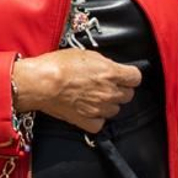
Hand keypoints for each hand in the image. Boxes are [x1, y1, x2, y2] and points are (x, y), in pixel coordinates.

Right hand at [12, 48, 141, 131]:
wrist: (42, 83)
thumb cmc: (58, 65)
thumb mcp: (85, 54)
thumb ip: (103, 64)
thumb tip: (109, 68)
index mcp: (111, 72)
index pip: (135, 77)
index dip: (129, 76)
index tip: (124, 76)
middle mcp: (109, 92)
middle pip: (128, 95)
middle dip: (119, 90)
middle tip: (105, 85)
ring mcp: (100, 108)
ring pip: (115, 110)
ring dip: (108, 104)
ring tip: (93, 97)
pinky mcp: (88, 121)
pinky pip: (100, 123)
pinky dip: (96, 118)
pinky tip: (88, 110)